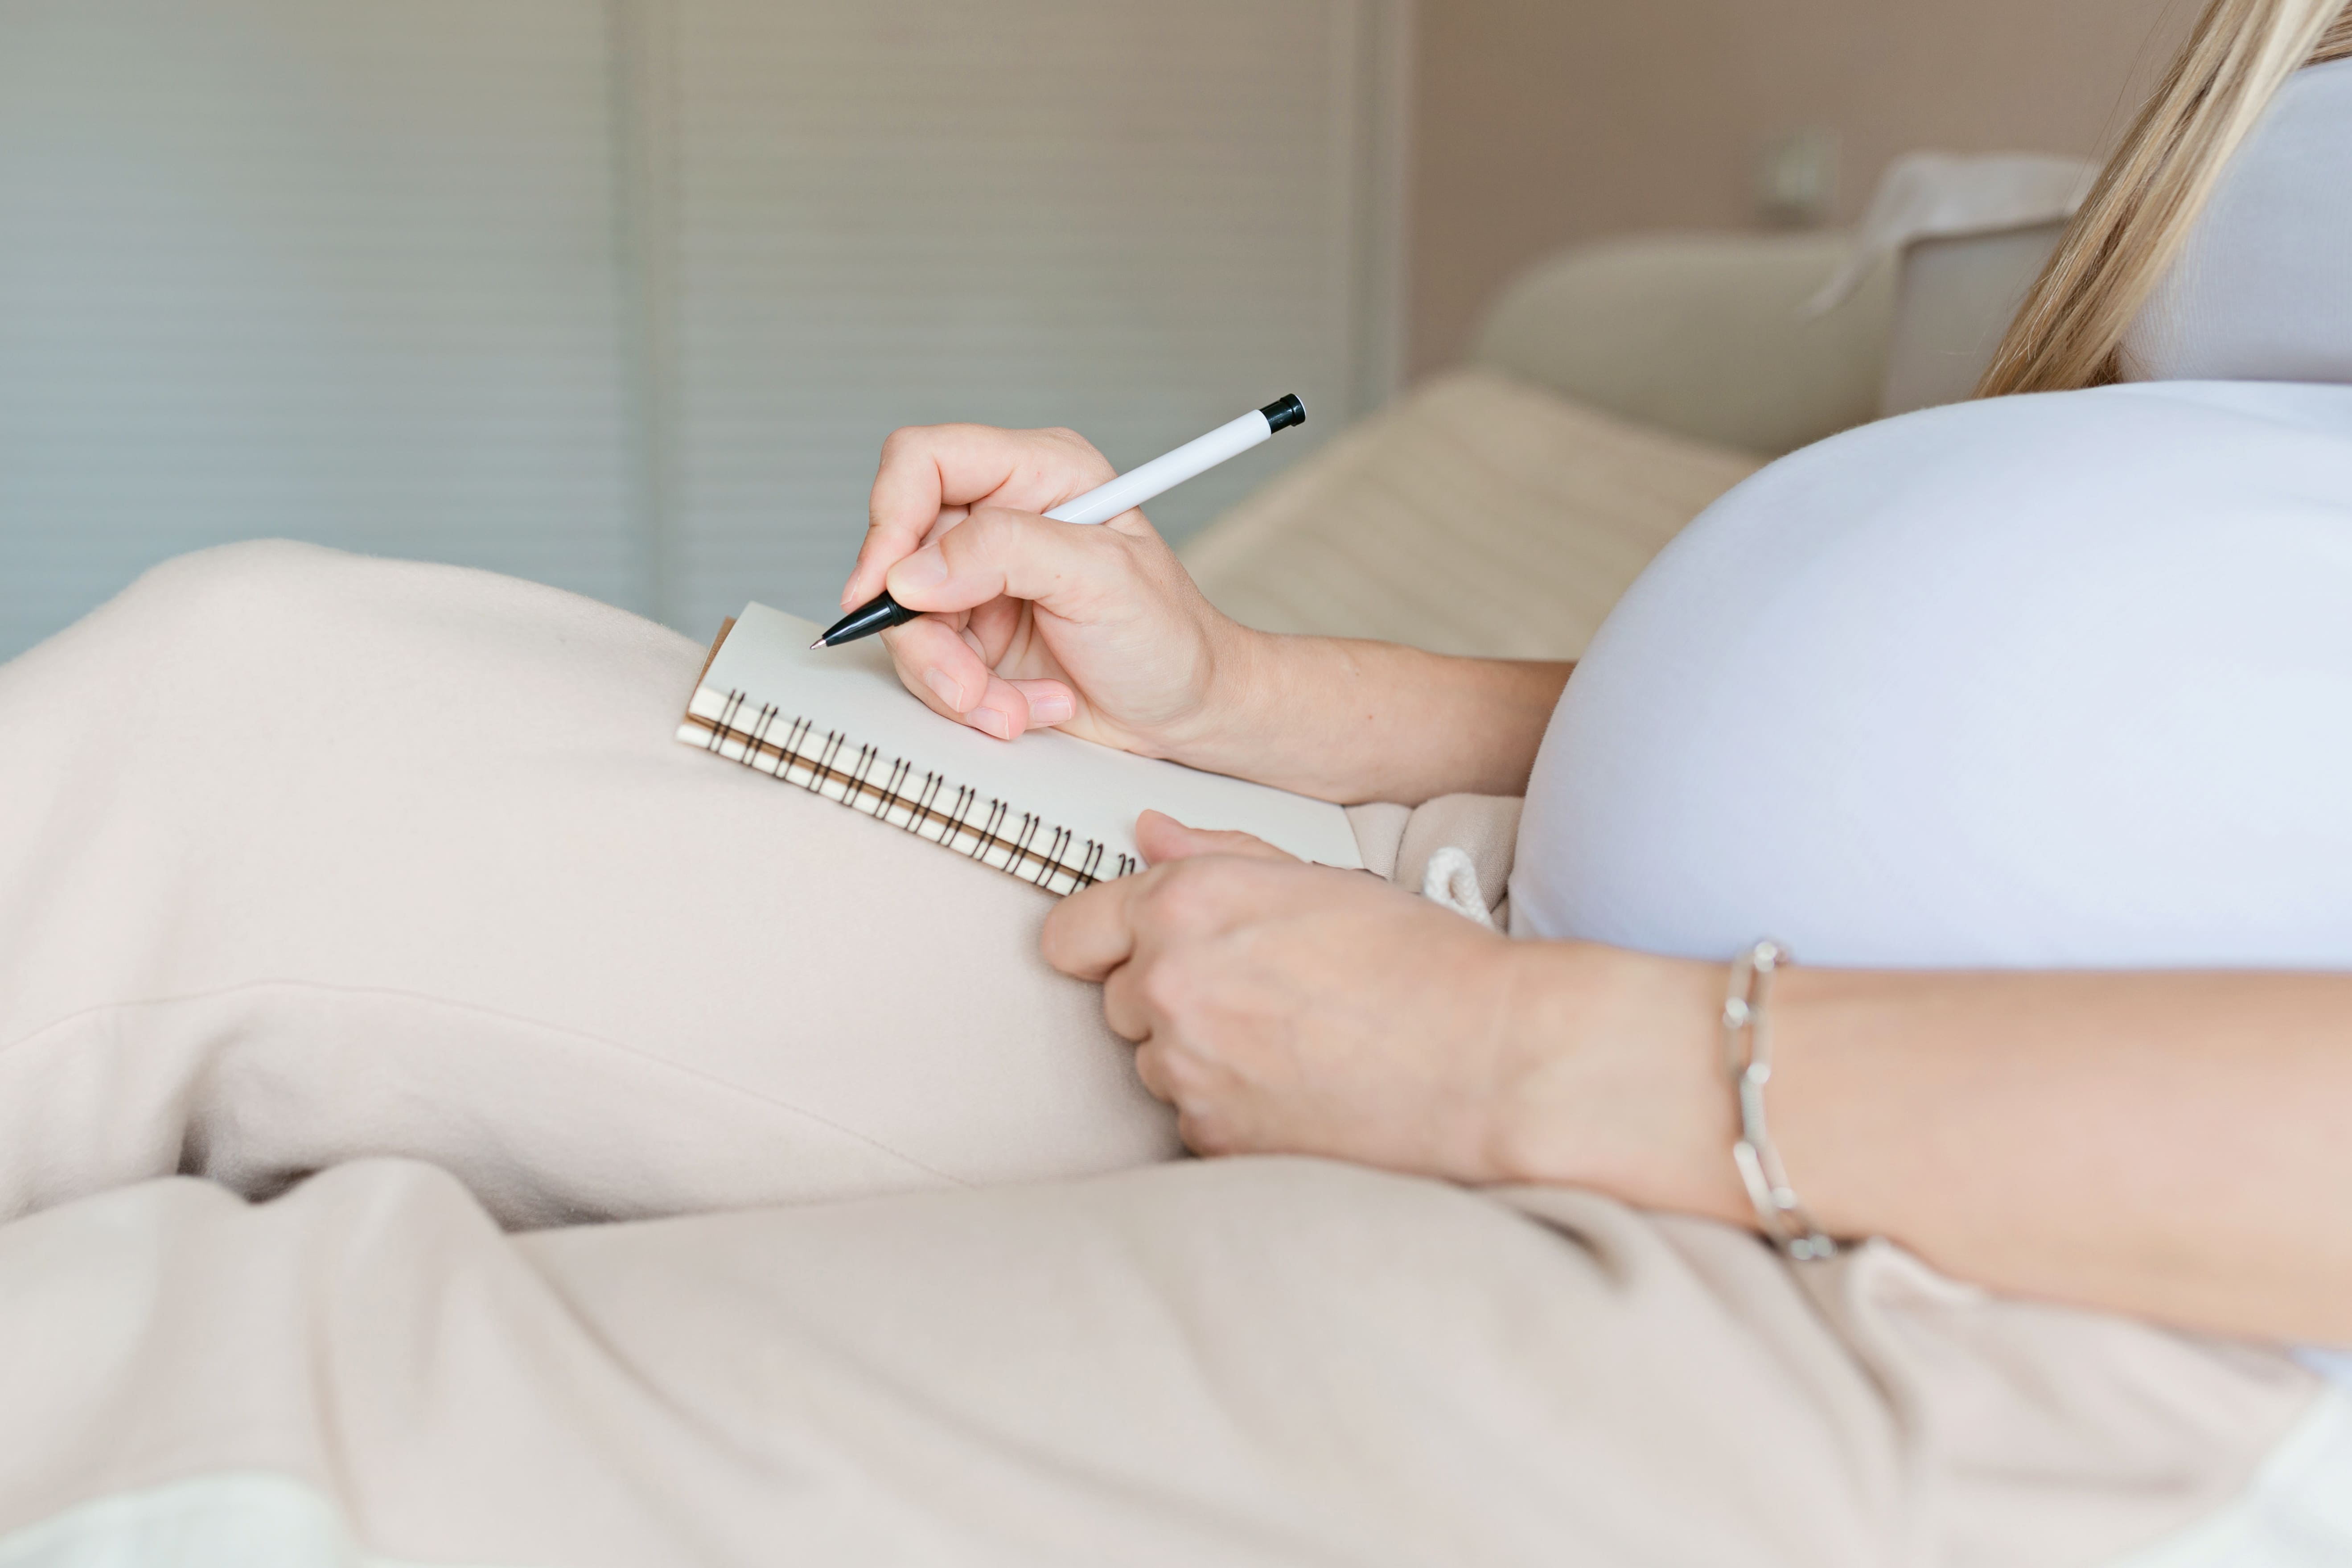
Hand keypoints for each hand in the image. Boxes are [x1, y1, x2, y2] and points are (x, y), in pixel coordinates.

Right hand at [843, 424, 1257, 755]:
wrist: (1187, 710)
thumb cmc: (1168, 637)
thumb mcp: (1101, 579)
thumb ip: (1007, 553)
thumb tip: (913, 571)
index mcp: (1037, 471)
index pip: (924, 461)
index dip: (891, 519)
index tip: (886, 589)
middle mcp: (1000, 517)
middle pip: (900, 556)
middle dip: (930, 637)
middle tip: (969, 685)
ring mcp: (980, 579)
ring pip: (906, 623)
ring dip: (956, 682)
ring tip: (1017, 707)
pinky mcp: (972, 634)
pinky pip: (928, 666)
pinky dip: (971, 699)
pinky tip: (1026, 705)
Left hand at [1043, 812, 1745, 1203]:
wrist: (1491, 1063)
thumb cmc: (1423, 964)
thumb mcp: (1322, 876)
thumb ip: (1218, 855)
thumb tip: (1148, 836)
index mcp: (1187, 905)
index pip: (1071, 933)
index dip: (1099, 943)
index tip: (1123, 953)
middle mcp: (1170, 984)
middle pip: (1117, 1003)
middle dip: (1169, 1000)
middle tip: (1261, 997)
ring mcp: (1187, 1070)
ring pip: (1159, 1065)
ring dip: (1203, 1059)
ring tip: (1297, 1046)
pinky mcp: (1214, 1140)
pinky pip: (1196, 1123)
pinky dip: (1234, 1113)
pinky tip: (1303, 1093)